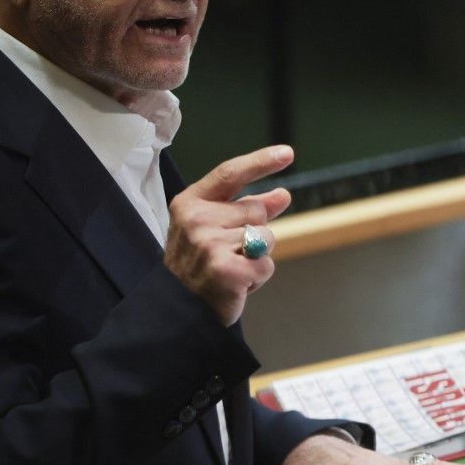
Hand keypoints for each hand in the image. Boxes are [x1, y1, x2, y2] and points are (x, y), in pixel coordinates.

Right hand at [164, 145, 293, 325]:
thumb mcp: (213, 229)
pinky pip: (266, 265)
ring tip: (230, 269)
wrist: (177, 310)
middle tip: (227, 254)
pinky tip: (235, 284)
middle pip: (256, 211)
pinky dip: (258, 278)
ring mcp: (210, 245)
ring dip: (256, 258)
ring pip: (265, 238)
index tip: (287, 153)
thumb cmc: (198, 267)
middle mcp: (197, 220)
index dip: (261, 161)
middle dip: (254, 233)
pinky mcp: (226, 270)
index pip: (230, 174)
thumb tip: (282, 194)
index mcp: (189, 203)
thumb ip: (246, 209)